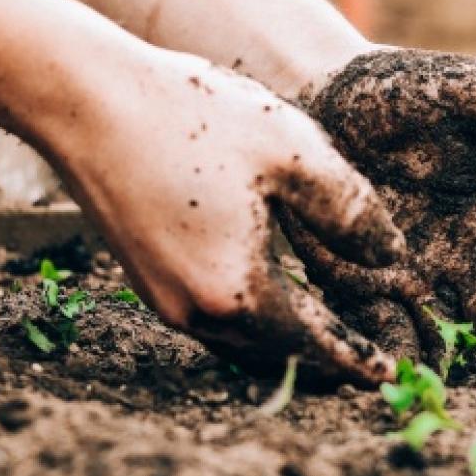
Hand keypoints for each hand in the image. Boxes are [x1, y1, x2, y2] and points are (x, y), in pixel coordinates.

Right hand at [47, 50, 404, 384]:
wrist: (84, 99)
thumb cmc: (192, 117)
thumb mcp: (294, 152)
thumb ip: (352, 211)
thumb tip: (391, 257)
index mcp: (238, 291)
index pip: (315, 343)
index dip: (356, 359)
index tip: (388, 377)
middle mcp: (196, 312)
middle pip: (277, 353)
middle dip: (324, 360)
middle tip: (365, 363)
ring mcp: (164, 300)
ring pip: (243, 342)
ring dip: (287, 344)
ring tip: (327, 337)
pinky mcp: (146, 280)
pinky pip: (215, 320)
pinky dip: (254, 321)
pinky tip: (273, 299)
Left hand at [284, 49, 475, 365]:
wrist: (320, 100)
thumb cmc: (399, 93)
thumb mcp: (458, 95)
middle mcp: (467, 252)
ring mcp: (418, 275)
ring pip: (447, 330)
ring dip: (456, 364)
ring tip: (461, 400)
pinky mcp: (367, 287)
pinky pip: (386, 327)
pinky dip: (396, 354)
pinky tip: (399, 380)